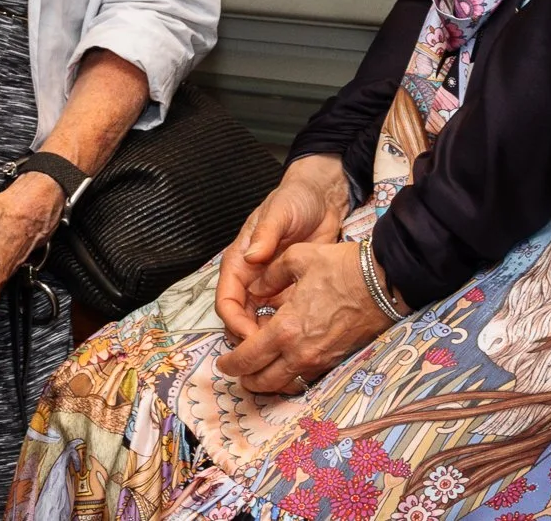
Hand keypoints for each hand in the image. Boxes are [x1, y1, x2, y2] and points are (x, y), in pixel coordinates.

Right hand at [215, 155, 350, 343]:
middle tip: (268, 353)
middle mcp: (250, 278)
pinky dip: (284, 330)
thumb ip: (265, 235)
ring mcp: (269, 286)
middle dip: (248, 339)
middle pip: (239, 318)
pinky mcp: (289, 290)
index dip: (234, 322)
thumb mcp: (279, 213)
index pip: (227, 301)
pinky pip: (281, 317)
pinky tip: (298, 339)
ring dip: (265, 338)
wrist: (323, 198)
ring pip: (258, 322)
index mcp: (239, 262)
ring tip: (283, 351)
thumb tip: (251, 257)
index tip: (250, 337)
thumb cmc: (294, 199)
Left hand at [216, 241, 389, 394]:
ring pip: (284, 386)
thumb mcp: (298, 258)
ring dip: (267, 383)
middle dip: (245, 379)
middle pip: (263, 381)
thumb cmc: (341, 268)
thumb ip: (270, 275)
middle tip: (238, 371)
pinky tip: (286, 366)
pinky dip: (290, 378)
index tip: (222, 362)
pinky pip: (305, 380)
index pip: (247, 358)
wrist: (383, 283)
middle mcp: (299, 352)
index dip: (230, 364)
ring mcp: (319, 361)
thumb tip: (256, 287)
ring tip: (259, 373)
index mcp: (285, 329)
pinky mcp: (335, 361)